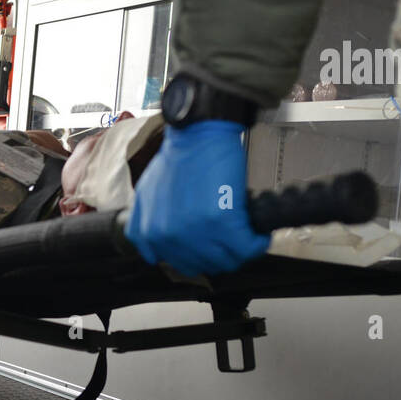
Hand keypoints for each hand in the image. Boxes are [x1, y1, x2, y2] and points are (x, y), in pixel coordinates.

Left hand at [124, 120, 270, 276]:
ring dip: (241, 251)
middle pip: (206, 265)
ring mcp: (196, 232)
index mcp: (151, 233)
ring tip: (246, 235)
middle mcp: (171, 237)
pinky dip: (257, 244)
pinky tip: (258, 234)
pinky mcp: (222, 222)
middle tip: (233, 238)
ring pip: (228, 261)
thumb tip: (154, 253)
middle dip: (223, 254)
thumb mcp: (145, 194)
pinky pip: (247, 248)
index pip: (181, 264)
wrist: (196, 134)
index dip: (202, 255)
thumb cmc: (177, 158)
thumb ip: (142, 225)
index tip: (214, 244)